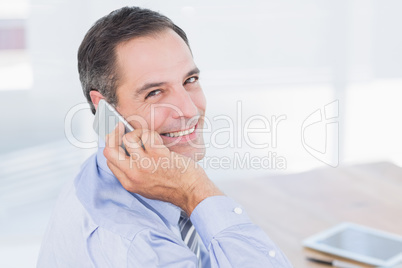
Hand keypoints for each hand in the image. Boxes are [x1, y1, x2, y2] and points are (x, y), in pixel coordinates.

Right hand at [103, 122, 222, 214]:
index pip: (110, 160)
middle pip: (110, 150)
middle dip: (113, 135)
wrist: (191, 192)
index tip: (115, 137)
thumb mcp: (146, 186)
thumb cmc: (174, 188)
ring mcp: (144, 164)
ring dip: (137, 133)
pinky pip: (147, 135)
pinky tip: (157, 139)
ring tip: (147, 137)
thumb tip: (128, 150)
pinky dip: (151, 133)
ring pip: (128, 139)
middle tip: (120, 127)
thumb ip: (134, 172)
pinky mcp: (157, 155)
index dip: (111, 146)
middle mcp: (133, 174)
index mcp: (129, 183)